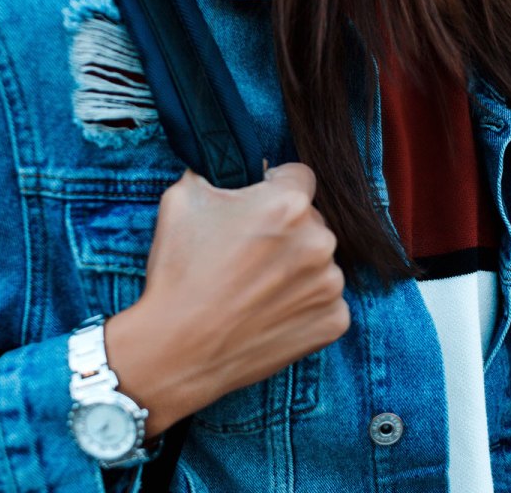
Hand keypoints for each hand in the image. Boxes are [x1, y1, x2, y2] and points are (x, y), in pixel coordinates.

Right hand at [103, 163, 347, 437]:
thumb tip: (228, 160)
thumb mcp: (182, 199)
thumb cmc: (179, 273)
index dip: (274, 188)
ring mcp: (330, 284)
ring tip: (255, 289)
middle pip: (311, 221)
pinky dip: (302, 306)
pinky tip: (268, 313)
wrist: (177, 350)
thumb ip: (217, 172)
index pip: (298, 177)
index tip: (258, 208)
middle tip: (248, 256)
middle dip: (286, 232)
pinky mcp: (333, 321)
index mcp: (288, 203)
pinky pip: (325, 301)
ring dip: (296, 269)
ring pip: (319, 262)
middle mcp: (320, 240)